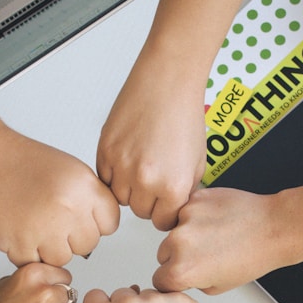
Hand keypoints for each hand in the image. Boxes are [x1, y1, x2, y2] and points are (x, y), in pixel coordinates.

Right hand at [0, 130, 119, 266]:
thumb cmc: (24, 163)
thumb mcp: (71, 171)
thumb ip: (91, 199)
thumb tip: (103, 228)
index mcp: (84, 187)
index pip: (110, 223)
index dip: (95, 222)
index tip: (81, 216)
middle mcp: (67, 208)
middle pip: (88, 245)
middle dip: (73, 237)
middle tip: (53, 219)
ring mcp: (44, 228)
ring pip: (64, 258)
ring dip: (50, 248)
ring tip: (35, 224)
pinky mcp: (20, 244)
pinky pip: (36, 264)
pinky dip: (28, 253)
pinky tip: (21, 230)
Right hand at [96, 50, 206, 230]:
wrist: (168, 81)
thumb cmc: (184, 114)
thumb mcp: (197, 163)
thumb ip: (184, 191)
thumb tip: (173, 209)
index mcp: (173, 187)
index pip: (163, 221)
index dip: (165, 212)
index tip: (164, 203)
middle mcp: (146, 180)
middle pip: (140, 212)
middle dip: (148, 200)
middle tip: (154, 179)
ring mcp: (122, 166)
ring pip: (120, 198)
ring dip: (129, 188)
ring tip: (141, 166)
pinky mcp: (105, 150)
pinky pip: (105, 178)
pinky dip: (114, 173)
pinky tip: (129, 156)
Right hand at [153, 187, 294, 293]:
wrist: (273, 227)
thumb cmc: (253, 257)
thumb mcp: (217, 286)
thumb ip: (191, 282)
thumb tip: (179, 275)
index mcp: (182, 270)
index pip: (159, 279)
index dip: (173, 280)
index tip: (183, 276)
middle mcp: (179, 243)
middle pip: (163, 254)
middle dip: (178, 256)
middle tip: (204, 255)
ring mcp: (186, 218)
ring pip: (173, 231)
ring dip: (186, 235)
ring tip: (214, 237)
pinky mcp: (195, 199)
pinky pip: (186, 211)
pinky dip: (197, 217)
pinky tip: (216, 222)